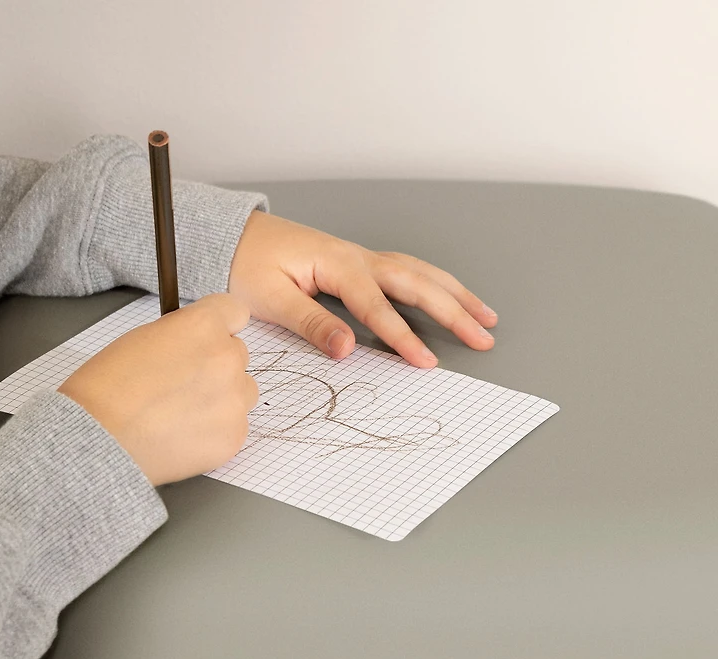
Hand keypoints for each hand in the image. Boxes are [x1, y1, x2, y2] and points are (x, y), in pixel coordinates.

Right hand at [59, 295, 257, 485]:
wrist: (101, 440)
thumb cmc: (108, 389)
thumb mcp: (144, 337)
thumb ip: (183, 334)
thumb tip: (197, 341)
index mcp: (204, 326)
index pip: (234, 311)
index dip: (220, 325)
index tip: (209, 337)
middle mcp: (227, 358)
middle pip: (239, 354)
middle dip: (217, 364)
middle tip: (184, 383)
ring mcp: (235, 399)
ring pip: (243, 391)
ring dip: (223, 397)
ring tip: (184, 412)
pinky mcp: (235, 435)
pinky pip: (236, 425)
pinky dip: (217, 430)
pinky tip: (184, 434)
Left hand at [229, 211, 497, 367]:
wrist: (233, 237)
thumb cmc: (246, 264)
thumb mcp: (269, 298)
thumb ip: (311, 322)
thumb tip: (347, 348)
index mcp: (337, 265)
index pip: (378, 306)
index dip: (404, 336)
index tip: (428, 362)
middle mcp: (357, 257)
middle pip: (416, 282)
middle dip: (453, 310)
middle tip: (483, 335)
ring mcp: (360, 258)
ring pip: (419, 272)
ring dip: (454, 293)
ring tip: (485, 315)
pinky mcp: (357, 264)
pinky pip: (407, 271)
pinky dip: (434, 283)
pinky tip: (448, 294)